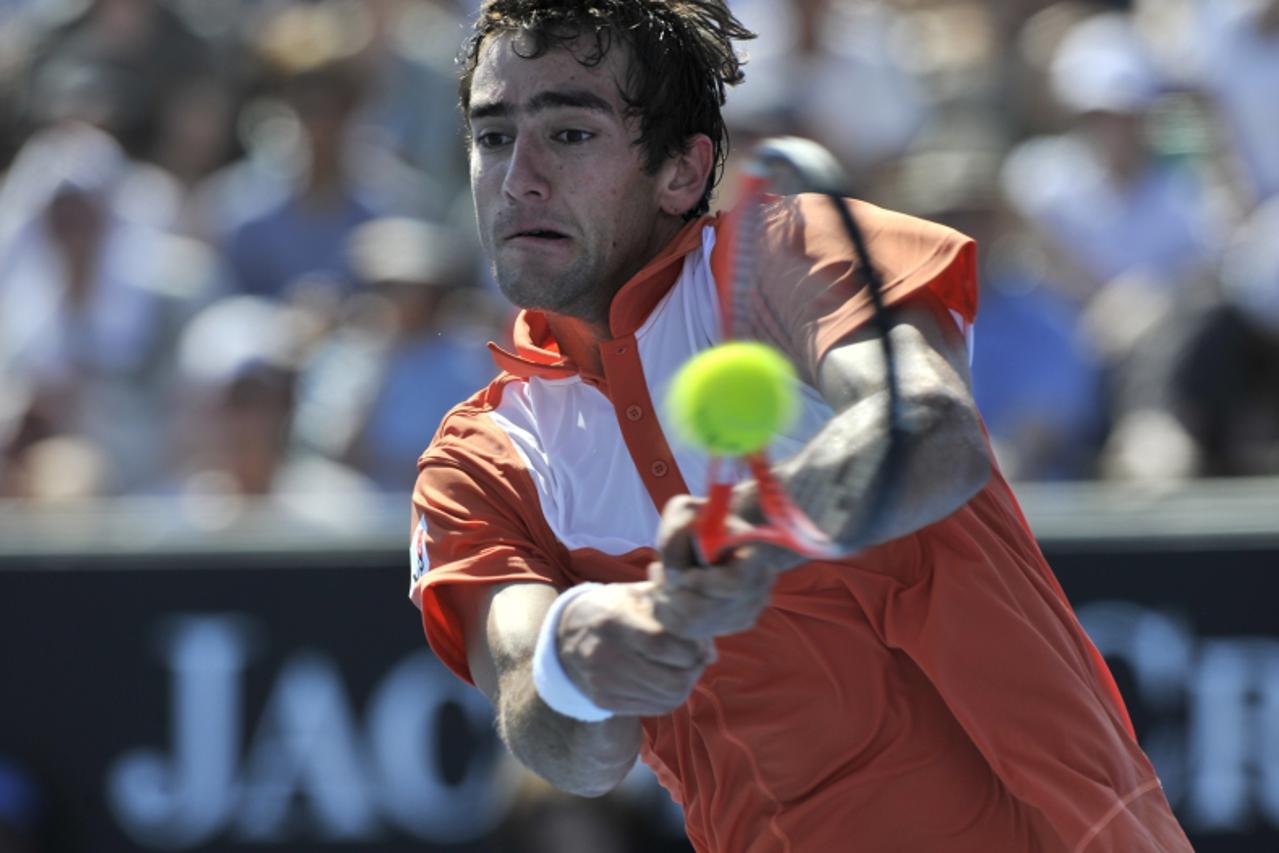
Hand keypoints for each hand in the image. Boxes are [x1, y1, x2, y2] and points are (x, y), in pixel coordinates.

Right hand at [557, 582, 714, 715]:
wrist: (568, 634)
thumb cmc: (614, 608)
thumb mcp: (640, 595)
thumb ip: (677, 615)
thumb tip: (711, 653)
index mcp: (612, 621)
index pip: (663, 644)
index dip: (691, 647)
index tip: (700, 644)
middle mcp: (603, 654)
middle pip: (670, 678)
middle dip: (694, 669)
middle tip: (698, 658)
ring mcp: (602, 682)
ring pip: (667, 698)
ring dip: (686, 684)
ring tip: (685, 667)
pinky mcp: (604, 701)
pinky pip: (654, 708)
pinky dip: (671, 697)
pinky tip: (669, 679)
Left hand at [646, 495, 789, 639]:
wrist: (719, 534)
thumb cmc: (701, 519)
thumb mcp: (685, 514)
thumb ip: (677, 538)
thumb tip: (674, 577)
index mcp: (757, 555)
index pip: (733, 585)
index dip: (700, 581)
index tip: (679, 569)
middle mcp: (759, 588)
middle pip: (710, 612)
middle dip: (674, 594)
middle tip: (656, 571)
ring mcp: (747, 611)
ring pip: (695, 626)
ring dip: (666, 603)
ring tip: (658, 577)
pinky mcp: (730, 625)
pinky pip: (692, 631)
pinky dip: (670, 614)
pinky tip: (665, 591)